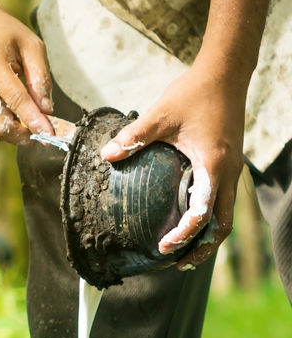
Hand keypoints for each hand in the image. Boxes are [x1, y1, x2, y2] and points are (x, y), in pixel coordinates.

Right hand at [0, 7, 53, 144]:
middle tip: (40, 133)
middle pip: (0, 122)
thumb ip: (41, 77)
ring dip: (12, 133)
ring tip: (24, 122)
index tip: (50, 134)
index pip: (16, 100)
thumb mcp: (32, 46)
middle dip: (23, 134)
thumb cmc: (5, 36)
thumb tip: (46, 110)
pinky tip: (8, 117)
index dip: (34, 120)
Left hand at [99, 59, 247, 267]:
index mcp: (213, 165)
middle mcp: (228, 172)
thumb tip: (106, 155)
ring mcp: (231, 168)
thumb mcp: (159, 115)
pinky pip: (221, 197)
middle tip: (177, 263)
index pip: (202, 213)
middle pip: (222, 223)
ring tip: (185, 252)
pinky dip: (208, 214)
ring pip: (225, 212)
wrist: (224, 74)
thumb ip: (133, 137)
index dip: (184, 235)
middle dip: (202, 247)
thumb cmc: (193, 93)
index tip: (164, 248)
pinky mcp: (227, 162)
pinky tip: (187, 217)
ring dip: (208, 235)